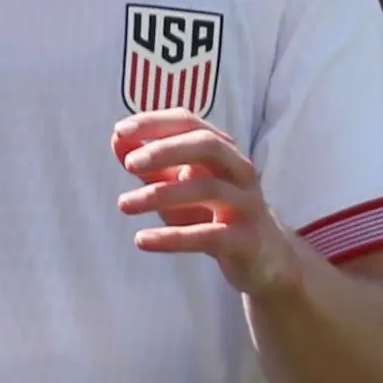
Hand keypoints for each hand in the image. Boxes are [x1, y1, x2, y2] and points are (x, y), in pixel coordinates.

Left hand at [113, 110, 303, 295]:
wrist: (265, 259)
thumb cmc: (211, 214)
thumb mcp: (177, 186)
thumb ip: (150, 165)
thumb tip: (118, 140)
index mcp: (221, 151)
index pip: (189, 123)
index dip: (154, 123)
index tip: (119, 131)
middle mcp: (238, 171)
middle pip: (207, 145)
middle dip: (166, 150)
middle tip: (128, 165)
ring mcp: (246, 204)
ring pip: (208, 189)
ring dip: (160, 195)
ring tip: (123, 204)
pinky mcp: (246, 240)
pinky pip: (208, 235)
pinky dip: (172, 238)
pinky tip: (141, 240)